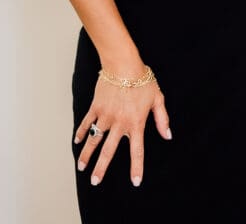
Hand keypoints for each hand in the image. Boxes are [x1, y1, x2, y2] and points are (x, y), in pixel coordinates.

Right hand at [74, 69, 171, 186]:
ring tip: (81, 167)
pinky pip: (87, 122)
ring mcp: (106, 115)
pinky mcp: (96, 106)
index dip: (136, 167)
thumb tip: (168, 136)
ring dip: (87, 154)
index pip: (137, 151)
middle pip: (108, 151)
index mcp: (136, 123)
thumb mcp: (157, 98)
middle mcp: (119, 123)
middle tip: (95, 182)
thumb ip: (162, 119)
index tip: (135, 182)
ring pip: (94, 139)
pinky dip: (81, 132)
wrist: (123, 63)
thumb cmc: (142, 80)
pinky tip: (77, 141)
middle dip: (101, 168)